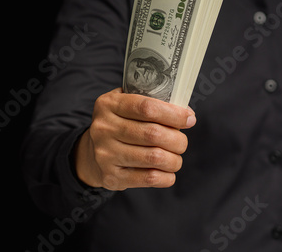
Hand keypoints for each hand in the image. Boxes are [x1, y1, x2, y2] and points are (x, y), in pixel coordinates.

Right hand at [74, 88, 195, 190]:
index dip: (173, 114)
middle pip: (153, 134)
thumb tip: (186, 114)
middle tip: (181, 142)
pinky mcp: (111, 176)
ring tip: (175, 157)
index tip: (189, 118)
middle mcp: (103, 128)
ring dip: (174, 159)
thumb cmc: (119, 125)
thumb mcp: (125, 104)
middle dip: (177, 139)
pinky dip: (167, 176)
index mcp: (108, 105)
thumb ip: (151, 103)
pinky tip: (167, 171)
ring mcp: (105, 153)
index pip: (146, 107)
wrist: (92, 153)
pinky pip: (149, 178)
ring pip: (154, 157)